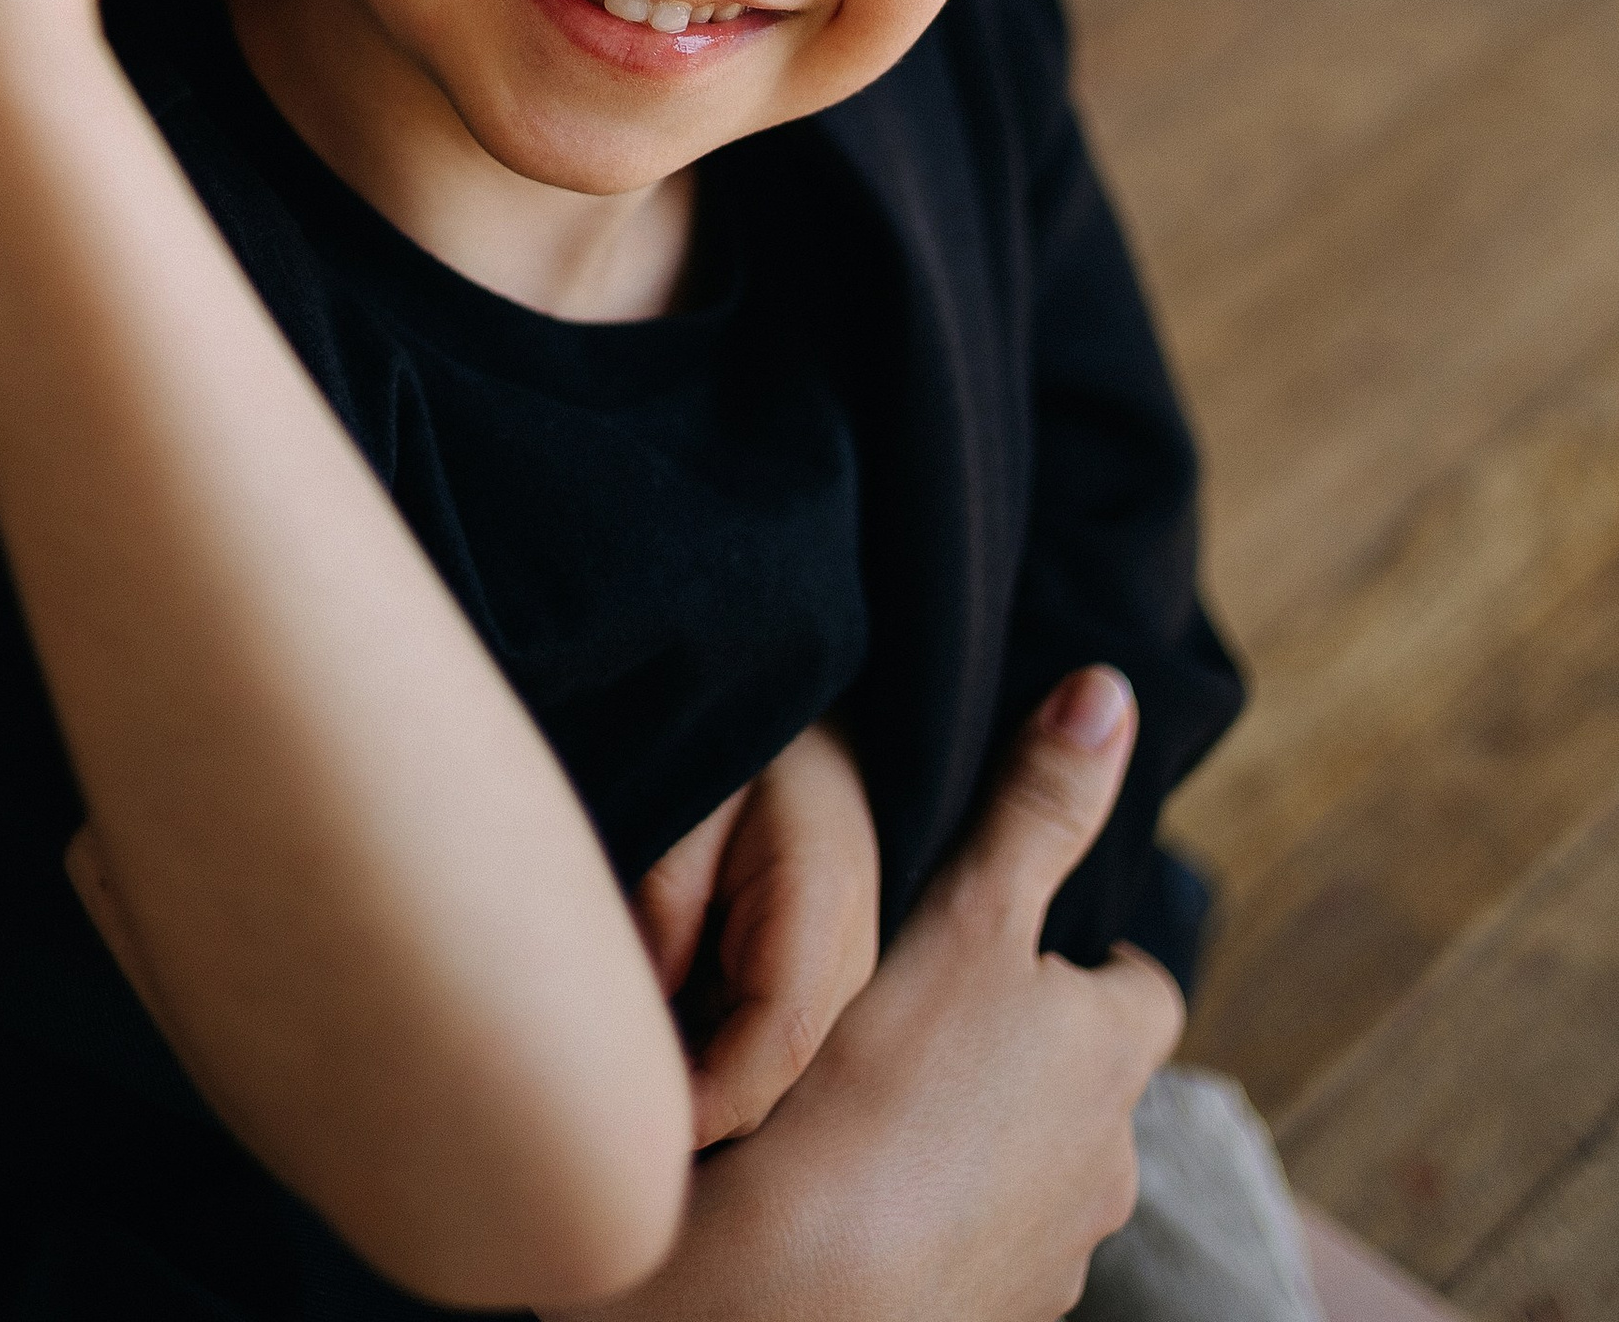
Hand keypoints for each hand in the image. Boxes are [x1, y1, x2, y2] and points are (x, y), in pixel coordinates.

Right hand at [552, 671, 1182, 1321]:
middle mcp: (1105, 1170)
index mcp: (1108, 1059)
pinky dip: (934, 1220)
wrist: (807, 1301)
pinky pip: (972, 1253)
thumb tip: (1110, 689)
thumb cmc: (892, 1094)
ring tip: (881, 1102)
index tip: (1028, 941)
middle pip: (1087, 1089)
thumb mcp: (969, 918)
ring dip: (980, 1141)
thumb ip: (1038, 810)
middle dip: (1030, 1055)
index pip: (1141, 988)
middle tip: (934, 1014)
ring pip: (1030, 1174)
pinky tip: (854, 1191)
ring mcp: (1049, 1260)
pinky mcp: (986, 1320)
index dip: (1092, 960)